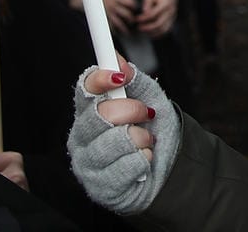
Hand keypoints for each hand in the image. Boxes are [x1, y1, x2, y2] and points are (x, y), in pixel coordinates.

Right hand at [68, 60, 178, 214]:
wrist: (166, 169)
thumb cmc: (151, 131)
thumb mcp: (149, 98)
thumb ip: (133, 79)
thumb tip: (118, 60)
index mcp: (89, 111)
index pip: (84, 90)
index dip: (100, 80)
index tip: (121, 76)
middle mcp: (81, 136)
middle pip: (101, 114)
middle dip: (132, 111)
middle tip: (146, 114)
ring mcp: (87, 163)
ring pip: (116, 141)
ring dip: (142, 139)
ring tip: (146, 141)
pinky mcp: (99, 186)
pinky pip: (127, 166)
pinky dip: (144, 160)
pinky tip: (143, 161)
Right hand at [72, 0, 142, 32]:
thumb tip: (123, 2)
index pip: (130, 2)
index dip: (134, 6)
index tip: (136, 10)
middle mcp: (113, 6)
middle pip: (127, 14)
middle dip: (131, 20)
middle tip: (132, 23)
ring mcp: (107, 13)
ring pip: (120, 23)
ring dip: (124, 29)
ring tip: (126, 33)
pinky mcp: (102, 19)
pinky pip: (110, 28)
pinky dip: (113, 32)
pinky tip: (115, 34)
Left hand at [138, 0, 178, 37]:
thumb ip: (147, 2)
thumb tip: (144, 12)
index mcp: (165, 4)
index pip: (153, 14)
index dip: (143, 18)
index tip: (136, 19)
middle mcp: (170, 12)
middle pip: (158, 24)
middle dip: (147, 27)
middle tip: (138, 27)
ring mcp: (172, 17)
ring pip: (163, 30)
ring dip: (152, 32)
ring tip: (143, 31)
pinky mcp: (172, 21)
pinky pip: (166, 31)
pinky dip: (158, 34)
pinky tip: (150, 33)